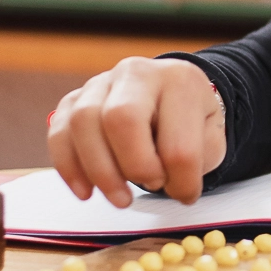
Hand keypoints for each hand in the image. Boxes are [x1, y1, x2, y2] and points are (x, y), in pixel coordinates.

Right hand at [47, 57, 226, 206]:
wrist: (172, 96)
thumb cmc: (190, 121)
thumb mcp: (210, 136)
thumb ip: (194, 159)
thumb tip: (167, 183)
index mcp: (180, 80)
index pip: (176, 141)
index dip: (180, 180)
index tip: (185, 194)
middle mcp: (137, 72)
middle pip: (120, 118)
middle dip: (135, 167)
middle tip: (152, 186)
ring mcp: (101, 82)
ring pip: (83, 122)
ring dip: (100, 172)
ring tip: (121, 198)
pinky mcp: (74, 99)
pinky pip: (60, 132)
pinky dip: (69, 167)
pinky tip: (86, 191)